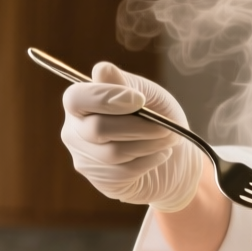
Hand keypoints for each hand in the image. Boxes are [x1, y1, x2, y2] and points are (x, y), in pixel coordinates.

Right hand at [60, 62, 204, 211]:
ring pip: (113, 153)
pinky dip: (149, 161)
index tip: (139, 100)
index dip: (105, 98)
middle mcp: (74, 131)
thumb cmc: (158, 118)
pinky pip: (124, 172)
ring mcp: (85, 159)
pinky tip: (160, 155)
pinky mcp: (102, 181)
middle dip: (139, 127)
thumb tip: (101, 70)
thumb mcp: (149, 94)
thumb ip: (126, 83)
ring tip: (167, 139)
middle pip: (97, 129)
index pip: (76, 99)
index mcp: (81, 102)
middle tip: (165, 127)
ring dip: (149, 144)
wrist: (177, 156)